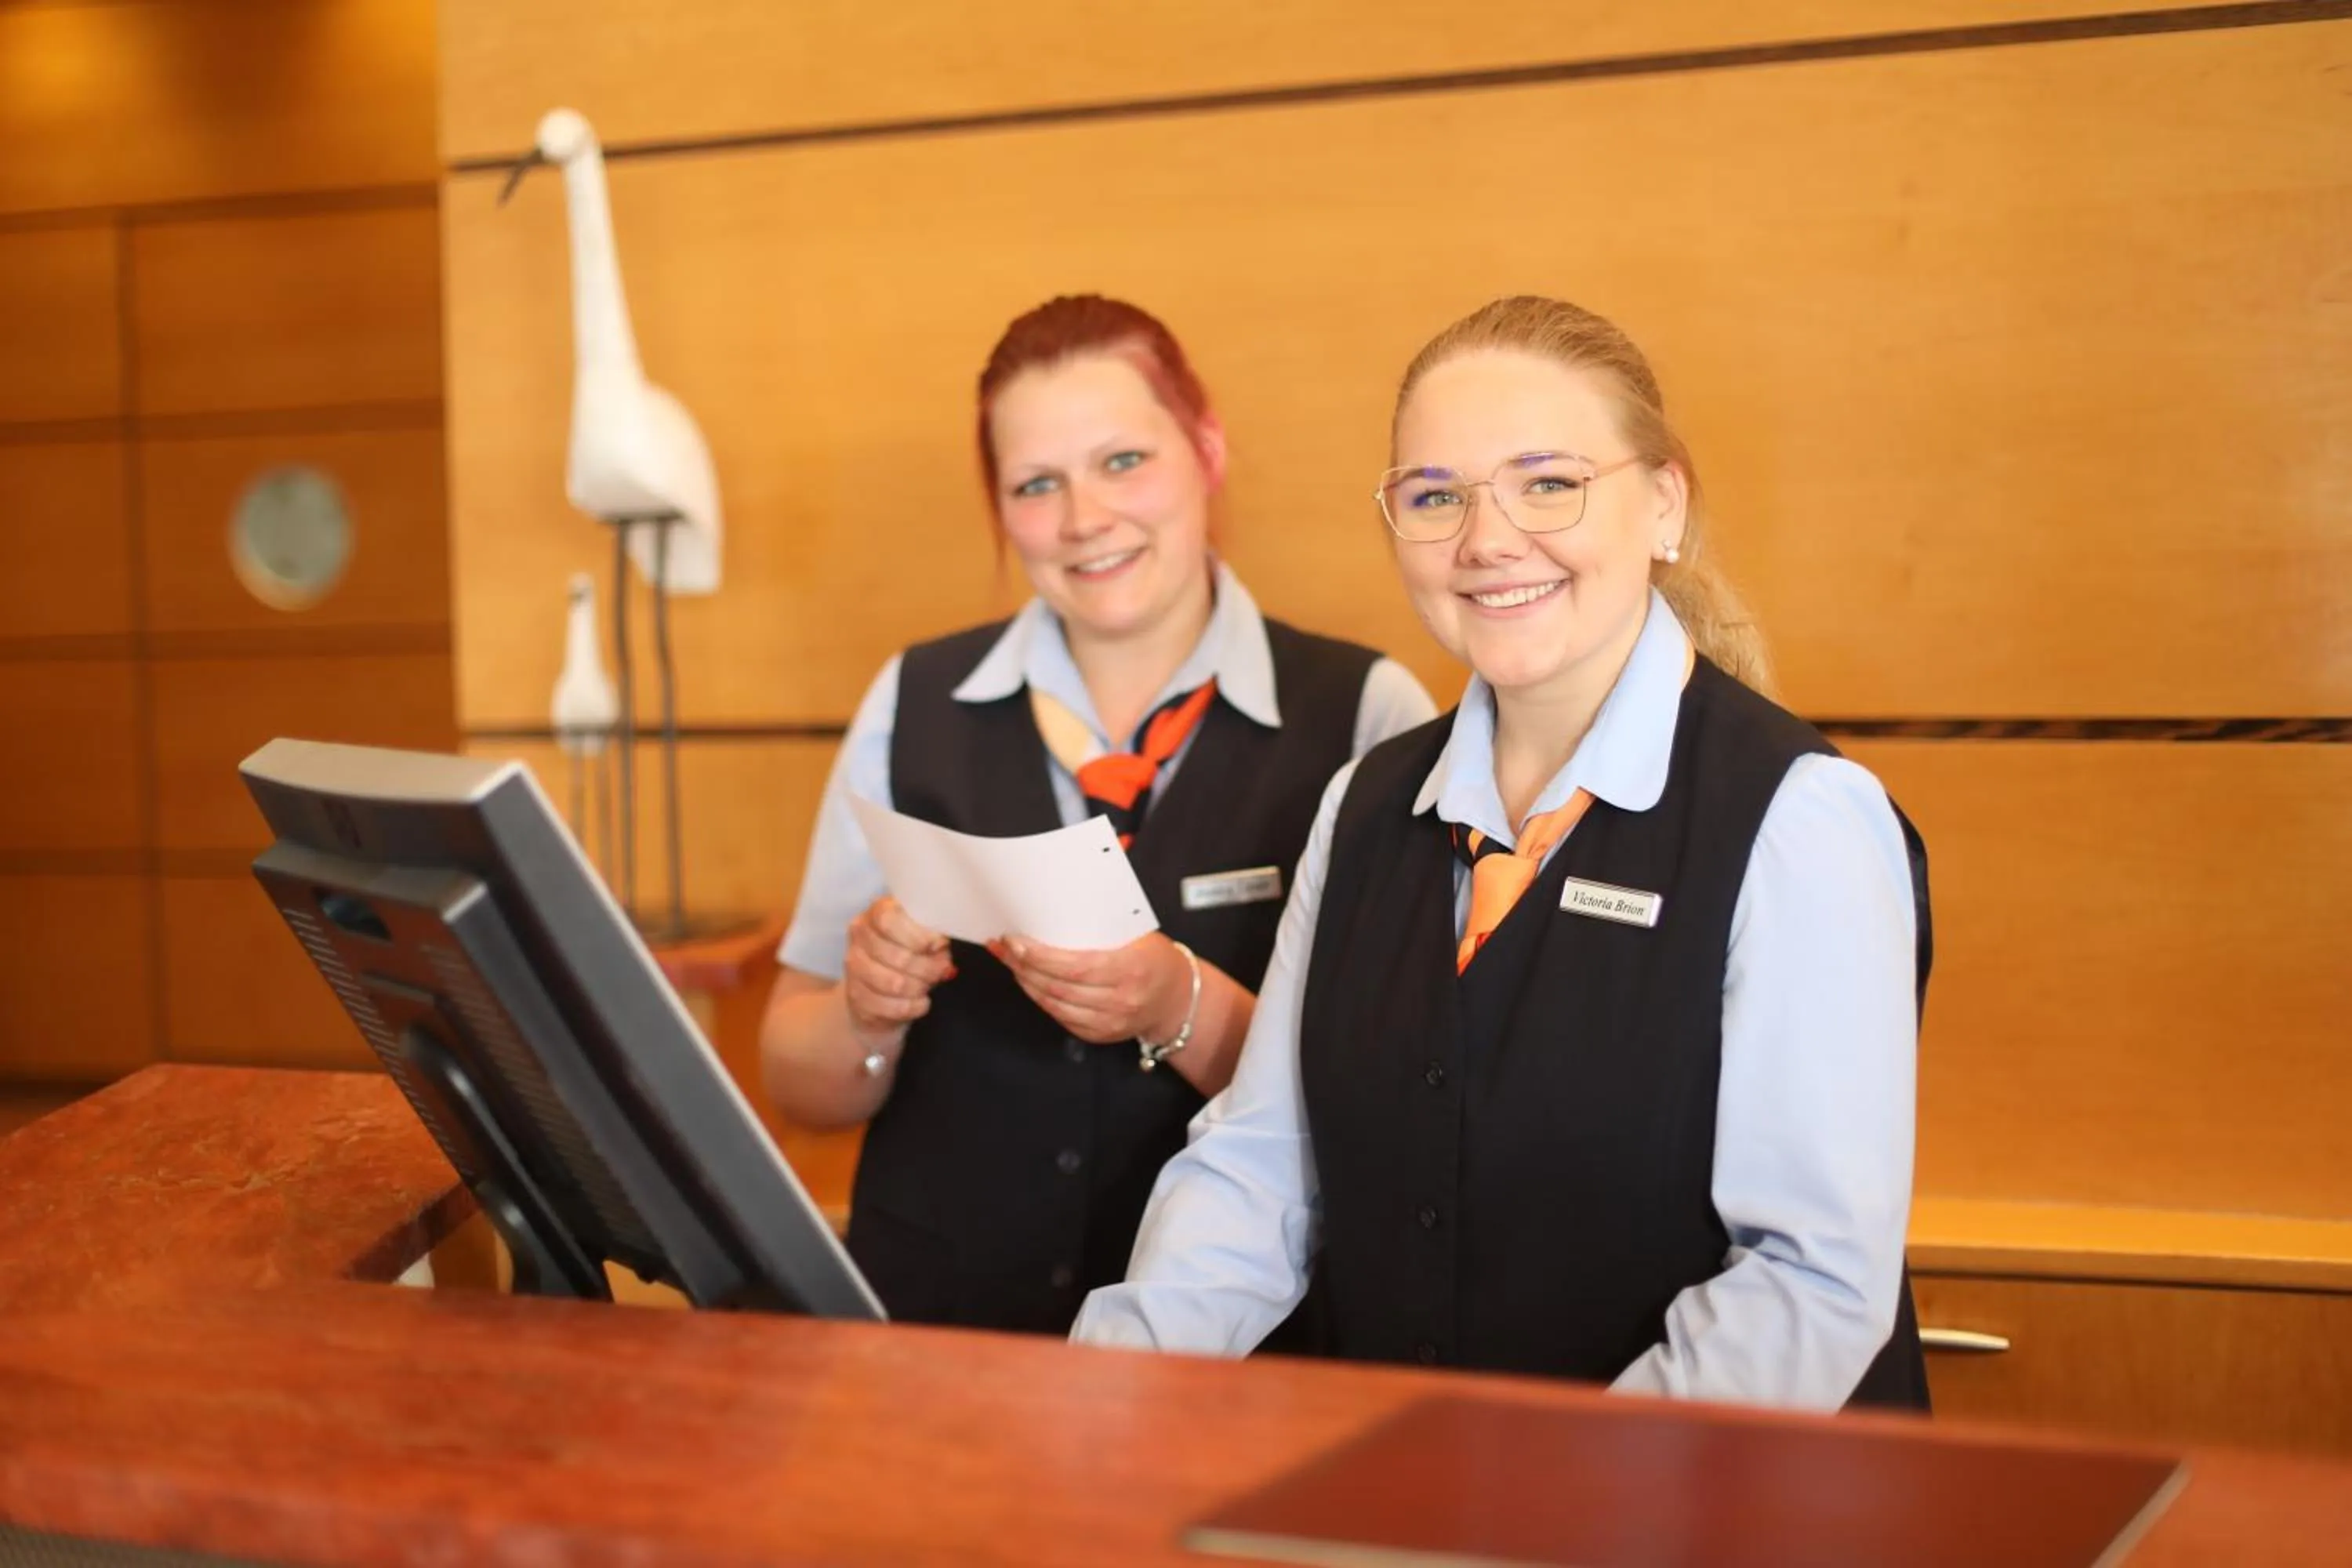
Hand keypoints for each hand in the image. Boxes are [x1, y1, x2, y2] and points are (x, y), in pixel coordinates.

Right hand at [842, 898, 953, 1040]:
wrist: (884, 982)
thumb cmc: (912, 949)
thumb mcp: (926, 935)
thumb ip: (934, 936)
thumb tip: (941, 946)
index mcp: (877, 912)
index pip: (889, 919)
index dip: (917, 936)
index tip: (938, 945)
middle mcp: (859, 935)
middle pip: (896, 956)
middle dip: (927, 968)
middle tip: (941, 971)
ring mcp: (854, 966)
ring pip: (894, 983)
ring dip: (919, 987)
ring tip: (929, 985)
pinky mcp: (855, 995)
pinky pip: (889, 1006)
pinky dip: (912, 1007)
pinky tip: (921, 1002)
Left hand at [991, 931, 1189, 1045]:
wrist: (1176, 998)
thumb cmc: (1154, 959)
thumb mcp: (1137, 935)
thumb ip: (1100, 928)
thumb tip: (1053, 914)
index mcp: (1130, 968)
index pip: (1074, 966)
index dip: (1039, 956)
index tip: (1015, 941)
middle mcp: (1121, 1000)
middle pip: (1058, 986)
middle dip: (1024, 966)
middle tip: (1005, 947)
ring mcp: (1110, 1022)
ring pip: (1053, 1003)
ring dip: (1026, 982)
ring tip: (1012, 962)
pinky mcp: (1100, 1035)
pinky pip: (1060, 1017)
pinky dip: (1040, 998)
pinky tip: (1030, 982)